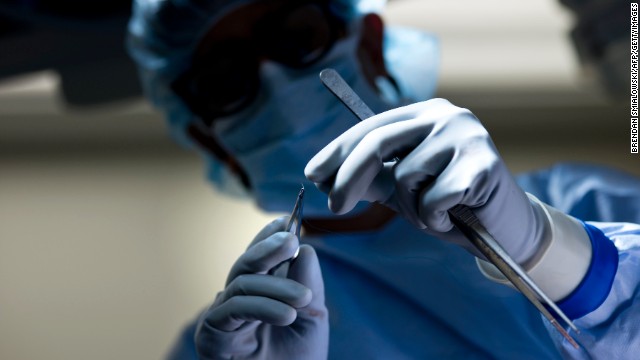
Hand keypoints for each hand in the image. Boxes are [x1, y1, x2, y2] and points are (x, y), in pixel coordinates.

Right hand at [195, 217, 327, 359]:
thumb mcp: (312, 318)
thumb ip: (308, 284)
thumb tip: (305, 248)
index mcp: (259, 294)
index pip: (259, 259)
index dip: (268, 237)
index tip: (286, 219)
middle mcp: (237, 302)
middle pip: (245, 264)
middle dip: (267, 248)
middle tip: (292, 239)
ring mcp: (222, 318)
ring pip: (242, 283)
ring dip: (276, 286)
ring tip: (303, 300)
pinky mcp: (211, 336)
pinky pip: (232, 309)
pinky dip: (262, 307)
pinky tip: (287, 314)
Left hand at [305, 99, 544, 263]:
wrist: (503, 229)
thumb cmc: (448, 205)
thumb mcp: (400, 189)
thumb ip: (368, 178)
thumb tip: (322, 177)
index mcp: (424, 114)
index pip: (371, 126)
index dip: (337, 151)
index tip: (312, 174)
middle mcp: (446, 115)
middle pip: (379, 142)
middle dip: (349, 177)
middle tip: (334, 207)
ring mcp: (467, 135)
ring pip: (406, 175)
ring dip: (411, 206)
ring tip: (434, 211)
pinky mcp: (484, 162)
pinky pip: (434, 197)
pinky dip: (434, 217)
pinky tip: (453, 216)